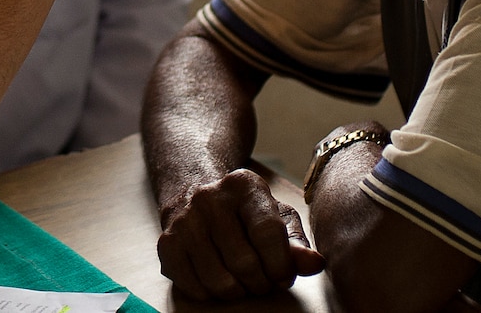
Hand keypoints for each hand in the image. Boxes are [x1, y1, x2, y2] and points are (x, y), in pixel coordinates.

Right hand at [157, 168, 324, 300]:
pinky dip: (211, 295)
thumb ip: (297, 243)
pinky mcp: (166, 243)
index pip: (267, 233)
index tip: (283, 276)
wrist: (195, 195)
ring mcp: (184, 220)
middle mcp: (210, 197)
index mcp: (244, 185)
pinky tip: (217, 280)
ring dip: (237, 292)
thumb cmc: (246, 214)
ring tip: (242, 281)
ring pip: (219, 281)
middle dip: (260, 283)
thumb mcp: (276, 219)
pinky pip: (194, 288)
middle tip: (261, 280)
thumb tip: (314, 264)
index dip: (280, 265)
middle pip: (244, 263)